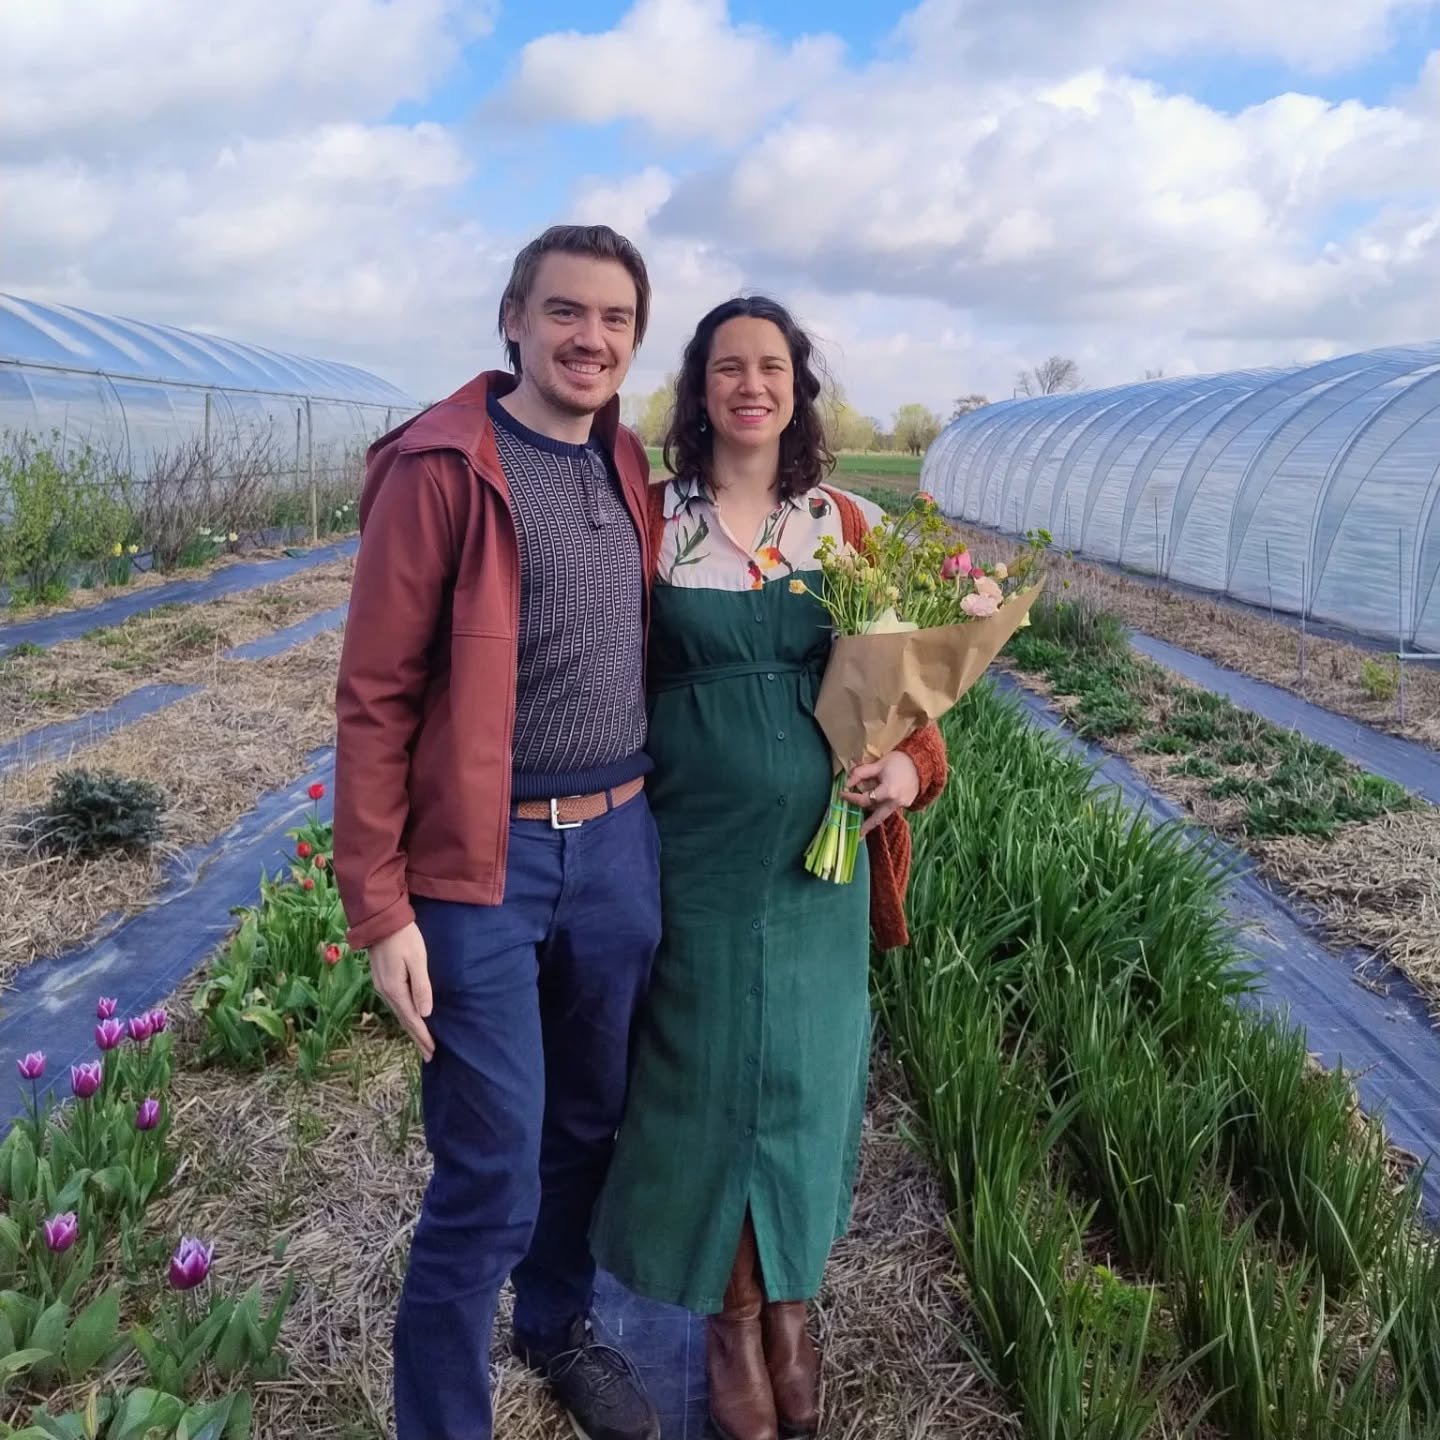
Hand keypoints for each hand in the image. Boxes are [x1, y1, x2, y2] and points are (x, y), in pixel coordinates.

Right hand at [368, 922, 434, 1061]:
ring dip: (411, 1027)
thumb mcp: (417, 960)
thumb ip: (421, 986)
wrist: (381, 920)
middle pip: (404, 1020)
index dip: (422, 1036)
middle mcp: (385, 991)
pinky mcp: (382, 979)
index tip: (432, 1051)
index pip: (412, 1019)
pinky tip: (410, 1017)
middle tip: (428, 1054)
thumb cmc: (404, 937)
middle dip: (417, 1037)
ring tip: (421, 1040)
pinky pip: (396, 1004)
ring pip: (399, 1013)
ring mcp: (381, 986)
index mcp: (395, 989)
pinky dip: (405, 1015)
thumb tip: (425, 1014)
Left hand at [842, 750, 919, 838]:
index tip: (842, 794)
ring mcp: (902, 804)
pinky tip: (876, 808)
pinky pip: (890, 808)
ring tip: (864, 827)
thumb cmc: (899, 761)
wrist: (922, 763)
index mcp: (888, 792)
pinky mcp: (906, 803)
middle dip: (867, 827)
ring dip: (873, 818)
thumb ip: (861, 773)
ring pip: (884, 814)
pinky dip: (882, 809)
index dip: (852, 798)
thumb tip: (848, 783)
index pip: (865, 799)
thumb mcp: (878, 765)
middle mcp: (895, 802)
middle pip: (877, 818)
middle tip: (858, 836)